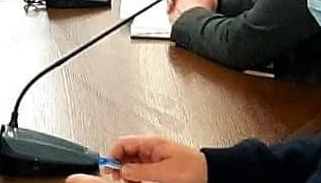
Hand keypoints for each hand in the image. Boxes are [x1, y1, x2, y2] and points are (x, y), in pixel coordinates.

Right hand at [66, 135, 207, 182]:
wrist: (210, 172)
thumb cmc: (193, 167)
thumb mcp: (163, 171)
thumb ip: (141, 170)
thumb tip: (123, 170)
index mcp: (151, 142)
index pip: (123, 143)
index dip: (113, 155)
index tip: (110, 169)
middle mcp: (151, 146)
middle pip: (125, 151)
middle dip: (119, 164)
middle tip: (119, 177)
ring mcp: (154, 155)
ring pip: (131, 160)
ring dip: (127, 170)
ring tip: (130, 181)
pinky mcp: (158, 163)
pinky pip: (140, 166)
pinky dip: (135, 173)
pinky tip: (138, 180)